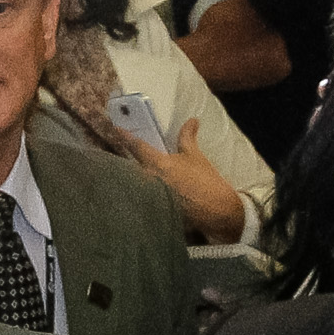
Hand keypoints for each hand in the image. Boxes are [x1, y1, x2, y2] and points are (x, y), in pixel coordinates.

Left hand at [122, 117, 244, 241]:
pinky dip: (139, 193)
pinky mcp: (151, 211)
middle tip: (122, 155)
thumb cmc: (206, 183)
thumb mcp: (196, 157)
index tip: (116, 128)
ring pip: (133, 184)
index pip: (137, 146)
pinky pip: (140, 198)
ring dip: (131, 179)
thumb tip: (191, 121)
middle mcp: (149, 181)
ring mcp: (148, 198)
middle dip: (125, 162)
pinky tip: (143, 193)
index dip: (125, 136)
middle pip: (129, 169)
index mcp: (158, 165)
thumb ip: (188, 137)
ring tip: (129, 175)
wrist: (217, 213)